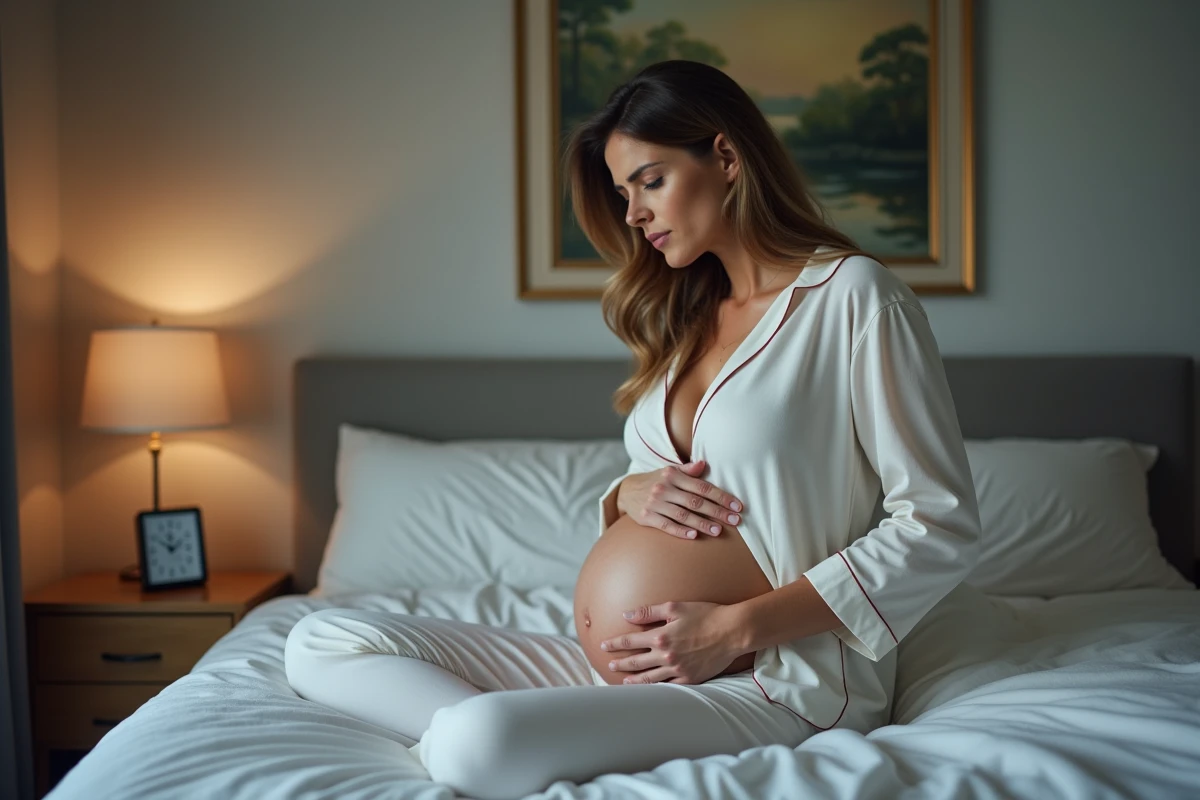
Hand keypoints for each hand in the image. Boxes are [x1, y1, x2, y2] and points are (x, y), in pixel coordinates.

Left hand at [599, 602, 745, 684]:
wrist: (733, 631)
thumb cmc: (706, 614)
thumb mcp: (675, 607)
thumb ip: (648, 612)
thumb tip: (626, 615)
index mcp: (660, 636)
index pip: (630, 641)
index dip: (615, 644)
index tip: (604, 645)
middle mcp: (666, 655)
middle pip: (636, 662)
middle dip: (621, 663)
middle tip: (610, 665)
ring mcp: (678, 670)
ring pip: (649, 678)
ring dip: (634, 680)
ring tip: (624, 682)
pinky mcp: (690, 679)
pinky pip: (669, 687)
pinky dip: (656, 689)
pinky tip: (650, 690)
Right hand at [616, 461, 742, 538]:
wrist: (627, 491)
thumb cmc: (656, 481)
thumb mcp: (669, 471)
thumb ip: (688, 469)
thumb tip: (704, 463)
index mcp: (673, 475)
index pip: (702, 486)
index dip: (721, 496)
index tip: (737, 506)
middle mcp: (664, 488)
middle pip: (695, 502)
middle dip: (717, 512)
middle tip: (735, 520)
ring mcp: (655, 503)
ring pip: (683, 515)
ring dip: (702, 524)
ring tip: (718, 531)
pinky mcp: (647, 517)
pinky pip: (667, 525)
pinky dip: (681, 531)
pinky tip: (694, 536)